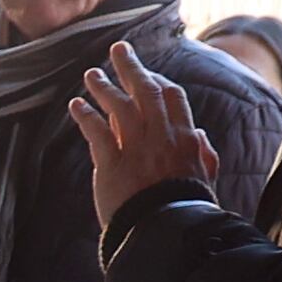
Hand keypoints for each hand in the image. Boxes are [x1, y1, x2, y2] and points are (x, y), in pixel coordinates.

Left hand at [70, 44, 224, 224]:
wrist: (167, 233)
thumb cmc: (187, 210)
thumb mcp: (205, 180)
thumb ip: (204, 155)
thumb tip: (200, 135)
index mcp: (186, 139)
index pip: (172, 97)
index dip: (157, 81)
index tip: (147, 74)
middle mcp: (162, 137)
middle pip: (145, 91)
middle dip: (131, 67)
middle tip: (118, 49)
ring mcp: (136, 149)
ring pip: (120, 106)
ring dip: (103, 87)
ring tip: (91, 74)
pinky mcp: (112, 164)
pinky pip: (97, 132)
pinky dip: (85, 115)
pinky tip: (75, 105)